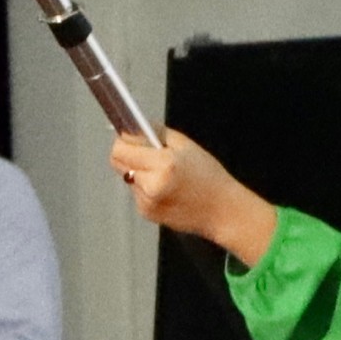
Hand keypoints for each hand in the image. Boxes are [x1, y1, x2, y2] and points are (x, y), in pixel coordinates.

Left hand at [110, 129, 278, 267]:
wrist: (222, 211)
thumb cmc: (210, 178)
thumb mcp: (187, 146)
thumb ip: (158, 134)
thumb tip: (135, 127)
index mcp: (163, 164)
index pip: (120, 149)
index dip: (124, 141)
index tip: (131, 138)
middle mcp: (152, 184)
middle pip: (118, 163)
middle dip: (129, 155)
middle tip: (147, 155)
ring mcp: (147, 201)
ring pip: (127, 177)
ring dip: (139, 172)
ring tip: (163, 175)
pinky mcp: (147, 213)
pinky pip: (136, 192)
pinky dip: (145, 188)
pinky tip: (166, 189)